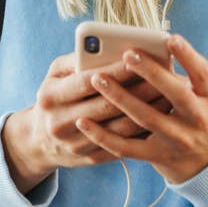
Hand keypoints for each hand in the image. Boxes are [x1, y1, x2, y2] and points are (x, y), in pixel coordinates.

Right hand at [3, 52, 171, 191]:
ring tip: (168, 96)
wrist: (38, 141)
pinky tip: (158, 118)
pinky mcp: (89, 159)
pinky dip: (141, 132)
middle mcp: (59, 122)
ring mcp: (74, 144)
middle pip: (106, 105)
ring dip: (146, 112)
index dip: (115, 70)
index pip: (88, 80)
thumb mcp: (54, 75)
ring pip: (118, 129)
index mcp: (50, 96)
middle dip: (138, 90)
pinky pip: (120, 146)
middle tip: (164, 77)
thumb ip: (75, 59)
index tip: (140, 58)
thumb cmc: (54, 97)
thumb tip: (107, 48)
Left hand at [75, 34, 207, 184]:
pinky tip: (83, 121)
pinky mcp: (157, 156)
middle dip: (151, 73)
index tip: (170, 39)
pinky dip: (102, 135)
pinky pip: (125, 147)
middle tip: (128, 54)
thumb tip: (148, 49)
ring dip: (119, 97)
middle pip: (175, 94)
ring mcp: (177, 139)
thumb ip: (181, 74)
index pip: (202, 73)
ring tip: (98, 78)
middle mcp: (197, 118)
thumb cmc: (196, 114)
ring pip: (145, 117)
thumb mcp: (202, 94)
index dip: (188, 56)